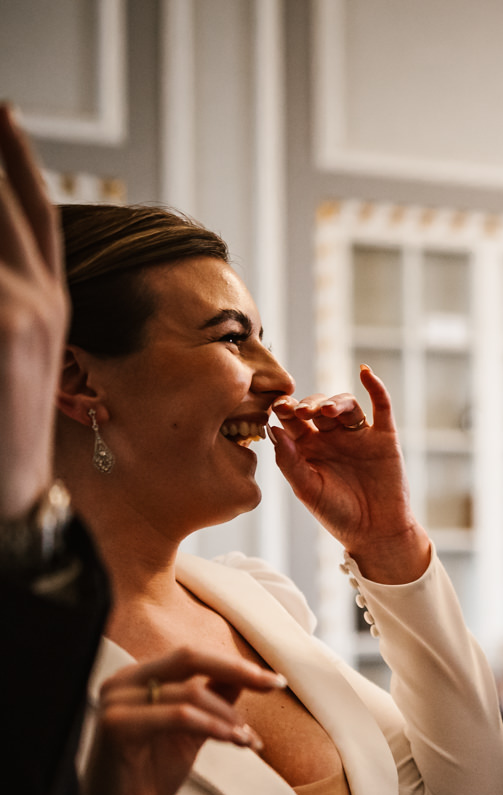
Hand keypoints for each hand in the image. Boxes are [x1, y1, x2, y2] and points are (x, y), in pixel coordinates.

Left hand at [0, 103, 68, 519]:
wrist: (3, 517)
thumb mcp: (9, 363)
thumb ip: (11, 321)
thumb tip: (15, 295)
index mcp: (40, 312)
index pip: (32, 213)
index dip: (14, 157)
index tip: (3, 110)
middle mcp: (34, 303)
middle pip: (11, 200)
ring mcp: (16, 309)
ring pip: (2, 220)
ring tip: (1, 123)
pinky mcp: (2, 322)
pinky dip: (2, 205)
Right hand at [64, 648, 284, 794]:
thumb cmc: (151, 775)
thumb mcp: (192, 731)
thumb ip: (213, 699)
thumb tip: (248, 676)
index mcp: (138, 677)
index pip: (193, 656)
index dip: (236, 665)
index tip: (275, 680)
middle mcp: (123, 682)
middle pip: (190, 657)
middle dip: (239, 671)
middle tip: (275, 686)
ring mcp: (116, 702)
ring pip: (191, 693)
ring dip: (230, 716)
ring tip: (249, 739)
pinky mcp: (116, 726)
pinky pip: (180, 717)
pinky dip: (214, 727)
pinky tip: (236, 741)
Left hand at [269, 364, 429, 582]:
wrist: (376, 533)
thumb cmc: (337, 515)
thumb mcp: (307, 490)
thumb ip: (288, 460)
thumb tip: (273, 428)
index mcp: (308, 448)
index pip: (292, 419)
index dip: (284, 408)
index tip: (277, 407)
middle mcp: (332, 437)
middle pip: (317, 406)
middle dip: (308, 405)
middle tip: (302, 413)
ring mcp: (359, 435)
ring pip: (345, 404)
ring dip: (334, 402)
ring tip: (325, 412)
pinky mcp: (384, 437)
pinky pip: (381, 406)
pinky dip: (376, 388)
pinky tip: (366, 373)